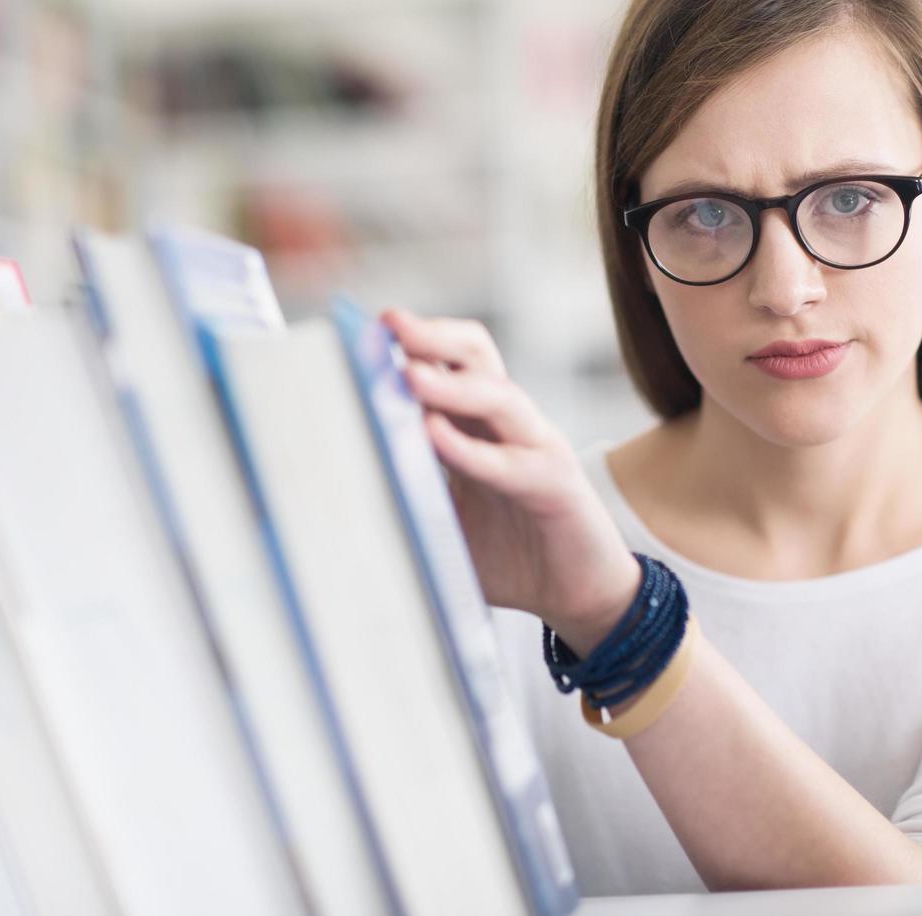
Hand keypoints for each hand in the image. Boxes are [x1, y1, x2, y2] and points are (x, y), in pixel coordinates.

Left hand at [380, 307, 641, 654]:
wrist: (579, 596)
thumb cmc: (513, 555)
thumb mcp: (447, 520)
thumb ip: (410, 493)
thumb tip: (341, 485)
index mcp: (481, 425)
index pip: (451, 361)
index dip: (413, 340)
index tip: (366, 327)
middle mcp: (511, 426)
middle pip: (477, 356)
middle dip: (432, 336)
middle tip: (390, 325)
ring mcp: (538, 449)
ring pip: (498, 396)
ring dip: (450, 385)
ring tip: (408, 375)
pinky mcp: (556, 486)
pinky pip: (511, 462)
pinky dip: (470, 448)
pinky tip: (435, 437)